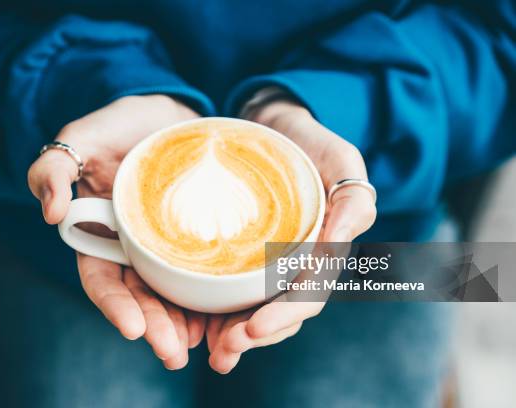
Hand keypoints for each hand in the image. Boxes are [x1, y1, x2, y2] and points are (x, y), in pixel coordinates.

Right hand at [28, 95, 205, 369]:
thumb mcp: (80, 138)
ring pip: (172, 292)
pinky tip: (223, 315)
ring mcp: (166, 245)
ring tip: (200, 345)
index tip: (131, 328)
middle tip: (173, 353)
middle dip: (155, 327)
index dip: (114, 306)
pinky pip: (203, 270)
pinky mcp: (197, 237)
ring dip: (183, 323)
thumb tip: (50, 213)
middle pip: (141, 297)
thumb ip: (53, 169)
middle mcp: (133, 247)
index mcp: (100, 234)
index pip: (102, 279)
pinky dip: (209, 296)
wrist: (168, 114)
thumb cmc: (119, 125)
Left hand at [207, 100, 376, 373]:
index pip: (308, 294)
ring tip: (212, 353)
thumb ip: (351, 202)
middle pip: (281, 312)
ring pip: (257, 309)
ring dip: (237, 337)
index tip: (253, 328)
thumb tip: (337, 247)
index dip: (284, 315)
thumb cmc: (311, 144)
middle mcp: (299, 265)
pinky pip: (235, 289)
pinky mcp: (246, 256)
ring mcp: (272, 263)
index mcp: (325, 251)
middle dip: (255, 336)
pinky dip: (220, 312)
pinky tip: (200, 326)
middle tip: (223, 353)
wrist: (275, 129)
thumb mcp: (341, 161)